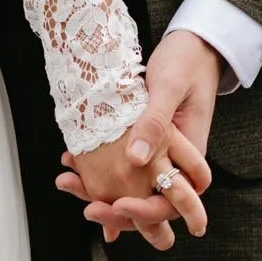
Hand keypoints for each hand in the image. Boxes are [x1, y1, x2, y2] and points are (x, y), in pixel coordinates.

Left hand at [56, 30, 222, 246]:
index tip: (118, 204)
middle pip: (149, 205)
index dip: (145, 212)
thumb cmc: (187, 62)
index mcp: (189, 154)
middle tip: (90, 210)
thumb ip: (156, 122)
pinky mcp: (142, 142)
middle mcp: (174, 159)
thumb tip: (136, 160)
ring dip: (100, 194)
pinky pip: (120, 168)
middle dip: (117, 214)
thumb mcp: (170, 87)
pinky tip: (70, 162)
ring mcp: (158, 153)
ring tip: (69, 182)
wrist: (191, 46)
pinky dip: (95, 171)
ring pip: (131, 190)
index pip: (172, 204)